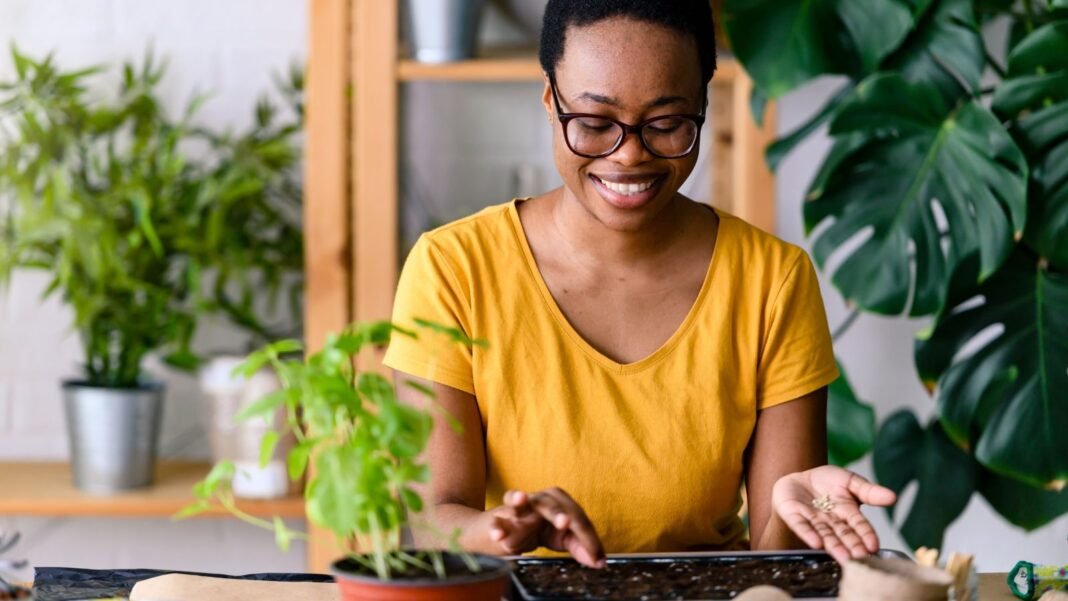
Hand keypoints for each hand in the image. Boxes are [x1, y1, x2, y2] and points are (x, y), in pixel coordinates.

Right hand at [484, 488, 605, 567]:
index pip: (576, 516)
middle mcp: (539, 500)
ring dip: (519, 499)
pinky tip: (499, 534)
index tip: (596, 558)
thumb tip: (599, 562)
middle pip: (550, 503)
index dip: (587, 537)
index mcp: (558, 502)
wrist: (503, 532)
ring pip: (519, 502)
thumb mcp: (561, 539)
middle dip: (558, 512)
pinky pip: (496, 522)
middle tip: (566, 522)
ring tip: (521, 498)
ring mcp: (517, 509)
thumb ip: (579, 547)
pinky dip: (497, 526)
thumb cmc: (536, 530)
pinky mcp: (498, 519)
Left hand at [772, 466, 896, 563]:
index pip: (859, 526)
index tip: (874, 546)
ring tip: (842, 557)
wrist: (799, 477)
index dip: (866, 535)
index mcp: (847, 513)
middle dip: (852, 546)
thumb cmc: (827, 481)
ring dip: (834, 546)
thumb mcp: (850, 481)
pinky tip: (816, 543)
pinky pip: (801, 526)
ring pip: (825, 535)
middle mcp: (832, 521)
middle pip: (843, 535)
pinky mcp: (794, 516)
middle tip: (860, 559)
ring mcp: (813, 520)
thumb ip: (869, 491)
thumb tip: (893, 497)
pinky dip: (808, 534)